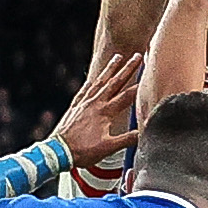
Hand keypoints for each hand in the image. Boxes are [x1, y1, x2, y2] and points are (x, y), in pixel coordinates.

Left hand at [58, 50, 141, 165]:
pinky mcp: (75, 107)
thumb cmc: (83, 150)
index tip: (150, 75)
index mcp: (105, 112)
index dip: (140, 86)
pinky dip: (91, 82)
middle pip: (115, 82)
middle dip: (127, 68)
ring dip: (110, 69)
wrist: (58, 151)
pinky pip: (85, 90)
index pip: (127, 96)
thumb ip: (128, 139)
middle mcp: (95, 103)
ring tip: (117, 57)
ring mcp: (84, 103)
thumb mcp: (109, 147)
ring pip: (99, 81)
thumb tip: (144, 133)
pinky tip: (93, 78)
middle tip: (136, 56)